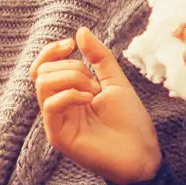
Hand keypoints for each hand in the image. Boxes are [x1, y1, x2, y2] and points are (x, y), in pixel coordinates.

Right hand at [30, 27, 160, 184]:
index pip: (43, 67)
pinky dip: (71, 94)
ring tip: (94, 93)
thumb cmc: (130, 121)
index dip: (51, 51)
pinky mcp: (58, 136)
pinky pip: (50, 104)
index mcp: (67, 94)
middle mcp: (58, 107)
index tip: (70, 44)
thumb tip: (80, 31)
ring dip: (72, 79)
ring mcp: (56, 122)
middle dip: (71, 67)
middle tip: (95, 83)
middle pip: (42, 71)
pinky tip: (90, 101)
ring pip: (43, 83)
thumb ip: (98, 57)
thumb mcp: (115, 81)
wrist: (142, 153)